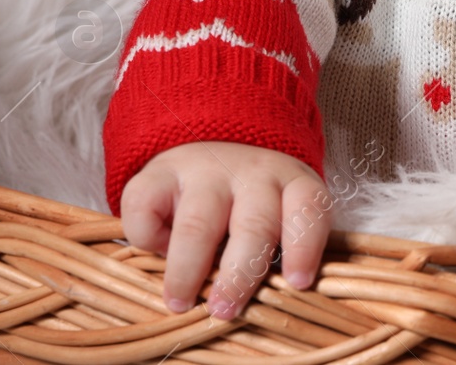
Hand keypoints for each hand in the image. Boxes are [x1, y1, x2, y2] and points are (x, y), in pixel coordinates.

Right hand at [119, 141, 331, 318]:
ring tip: (181, 301)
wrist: (210, 144)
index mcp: (292, 182)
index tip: (297, 282)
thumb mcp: (279, 215)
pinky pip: (147, 208)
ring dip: (189, 269)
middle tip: (224, 311)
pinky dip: (149, 238)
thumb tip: (270, 304)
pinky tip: (158, 249)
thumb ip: (279, 249)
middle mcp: (253, 172)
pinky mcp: (159, 173)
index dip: (305, 247)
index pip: (308, 208)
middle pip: (254, 225)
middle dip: (240, 274)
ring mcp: (206, 169)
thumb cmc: (250, 203)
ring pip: (198, 223)